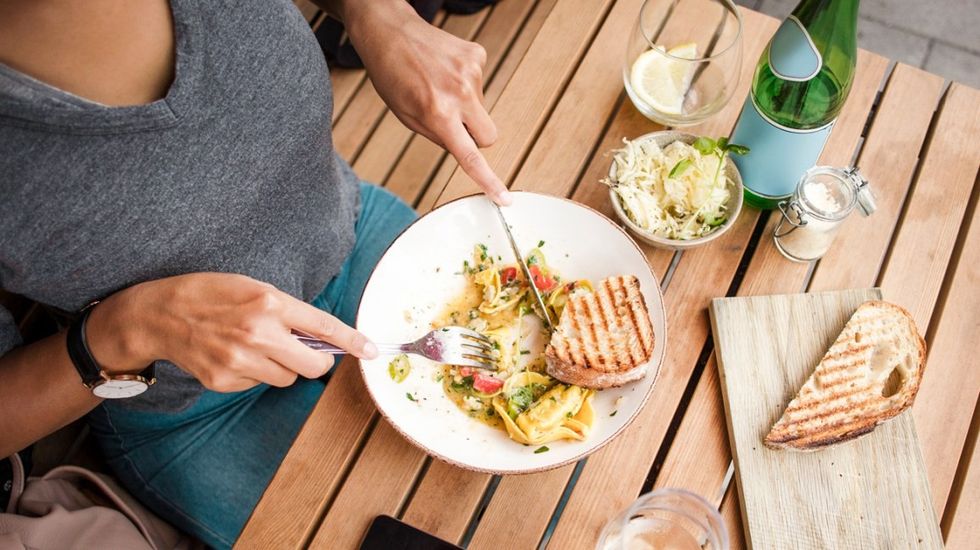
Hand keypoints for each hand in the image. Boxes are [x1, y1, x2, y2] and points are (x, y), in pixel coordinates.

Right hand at [86, 273, 377, 391]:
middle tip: (306, 353)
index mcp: (270, 303)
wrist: (159, 315)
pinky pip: (257, 385)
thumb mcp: (253, 287)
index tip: (372, 351)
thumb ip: (288, 310)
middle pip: (313, 367)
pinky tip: (233, 356)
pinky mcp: (224, 380)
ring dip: (282, 367)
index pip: (324, 327)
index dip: (352, 341)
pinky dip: (254, 374)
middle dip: (317, 363)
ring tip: (255, 346)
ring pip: (286, 379)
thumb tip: (322, 336)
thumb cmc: (210, 293)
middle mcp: (258, 334)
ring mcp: (240, 361)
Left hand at [343, 1, 511, 204]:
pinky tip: (444, 70)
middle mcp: (460, 93)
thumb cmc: (391, 74)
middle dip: (475, 136)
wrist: (389, 30)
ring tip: (437, 84)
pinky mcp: (477, 55)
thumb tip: (464, 145)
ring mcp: (472, 72)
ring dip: (465, 104)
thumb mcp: (406, 116)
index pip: (470, 156)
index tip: (504, 198)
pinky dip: (465, 82)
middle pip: (489, 136)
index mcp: (438, 114)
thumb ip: (438, 136)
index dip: (489, 180)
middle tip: (452, 122)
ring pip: (482, 108)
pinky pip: (480, 83)